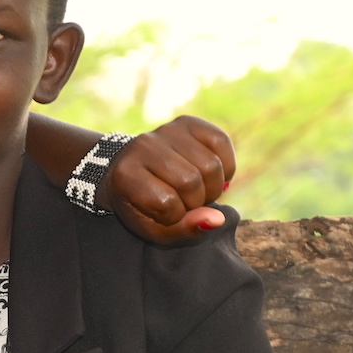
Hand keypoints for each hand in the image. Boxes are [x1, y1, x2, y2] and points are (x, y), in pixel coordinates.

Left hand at [100, 115, 234, 243]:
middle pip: (191, 181)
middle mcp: (143, 146)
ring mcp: (165, 131)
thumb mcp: (156, 229)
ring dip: (213, 187)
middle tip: (187, 203)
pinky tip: (213, 176)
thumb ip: (184, 230)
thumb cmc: (144, 206)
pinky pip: (221, 141)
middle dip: (197, 201)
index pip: (166, 202)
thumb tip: (217, 219)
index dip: (174, 216)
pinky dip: (225, 165)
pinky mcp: (187, 121)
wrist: (132, 172)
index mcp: (126, 175)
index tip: (166, 214)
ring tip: (198, 190)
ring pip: (211, 165)